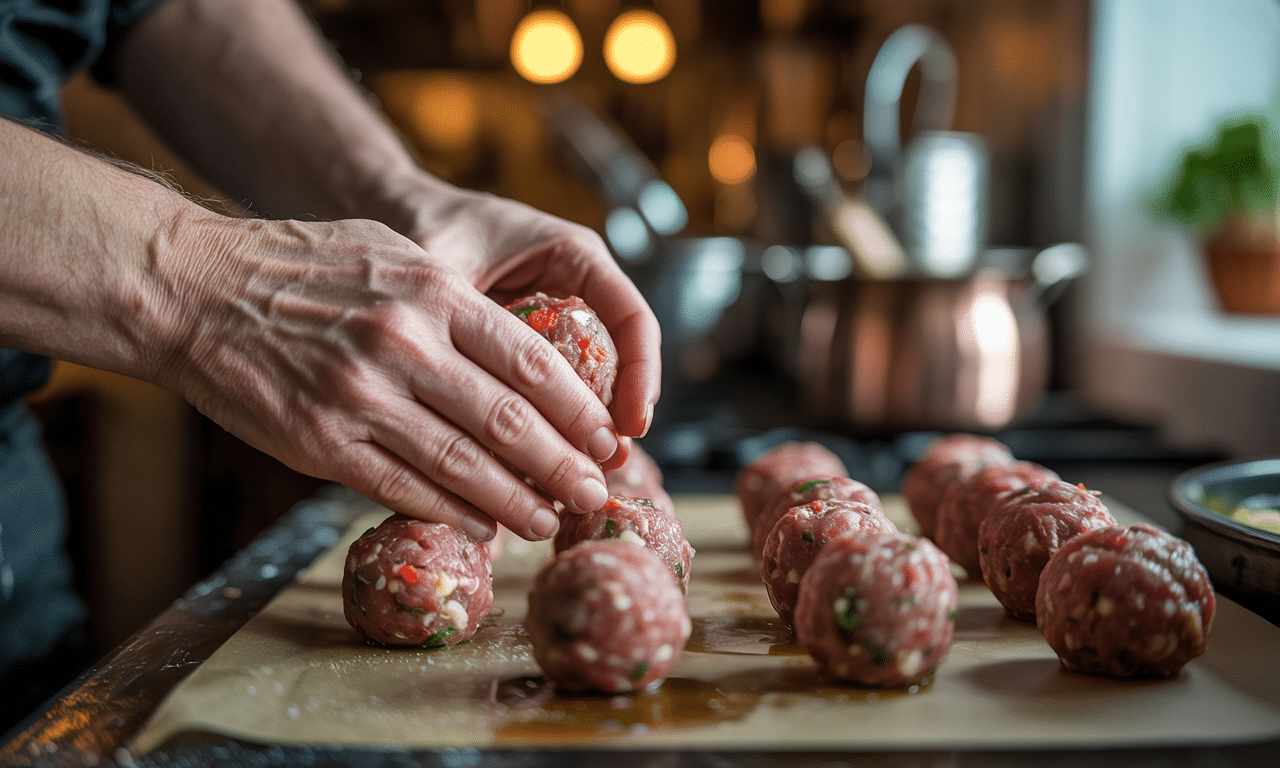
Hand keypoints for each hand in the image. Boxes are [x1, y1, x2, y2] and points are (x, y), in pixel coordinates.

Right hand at [151, 212, 643, 541]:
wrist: (193, 287)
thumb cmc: (298, 267)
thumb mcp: (392, 252)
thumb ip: (453, 301)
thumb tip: (517, 358)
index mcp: (434, 293)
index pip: (533, 364)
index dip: (580, 411)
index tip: (606, 440)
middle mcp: (406, 344)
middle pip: (510, 421)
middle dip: (564, 465)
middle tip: (594, 492)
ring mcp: (362, 397)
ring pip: (462, 464)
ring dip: (516, 501)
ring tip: (548, 521)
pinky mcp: (320, 441)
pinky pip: (403, 487)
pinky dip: (451, 512)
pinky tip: (481, 526)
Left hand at [385, 183, 661, 448]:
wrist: (396, 216)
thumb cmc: (424, 223)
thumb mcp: (443, 260)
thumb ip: (461, 303)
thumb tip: (454, 364)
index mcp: (573, 256)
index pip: (630, 317)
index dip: (639, 373)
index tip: (631, 423)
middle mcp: (573, 290)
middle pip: (617, 360)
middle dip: (614, 416)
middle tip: (606, 465)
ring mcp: (552, 323)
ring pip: (586, 382)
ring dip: (582, 430)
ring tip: (575, 475)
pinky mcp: (524, 351)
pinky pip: (546, 392)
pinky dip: (542, 427)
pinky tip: (531, 463)